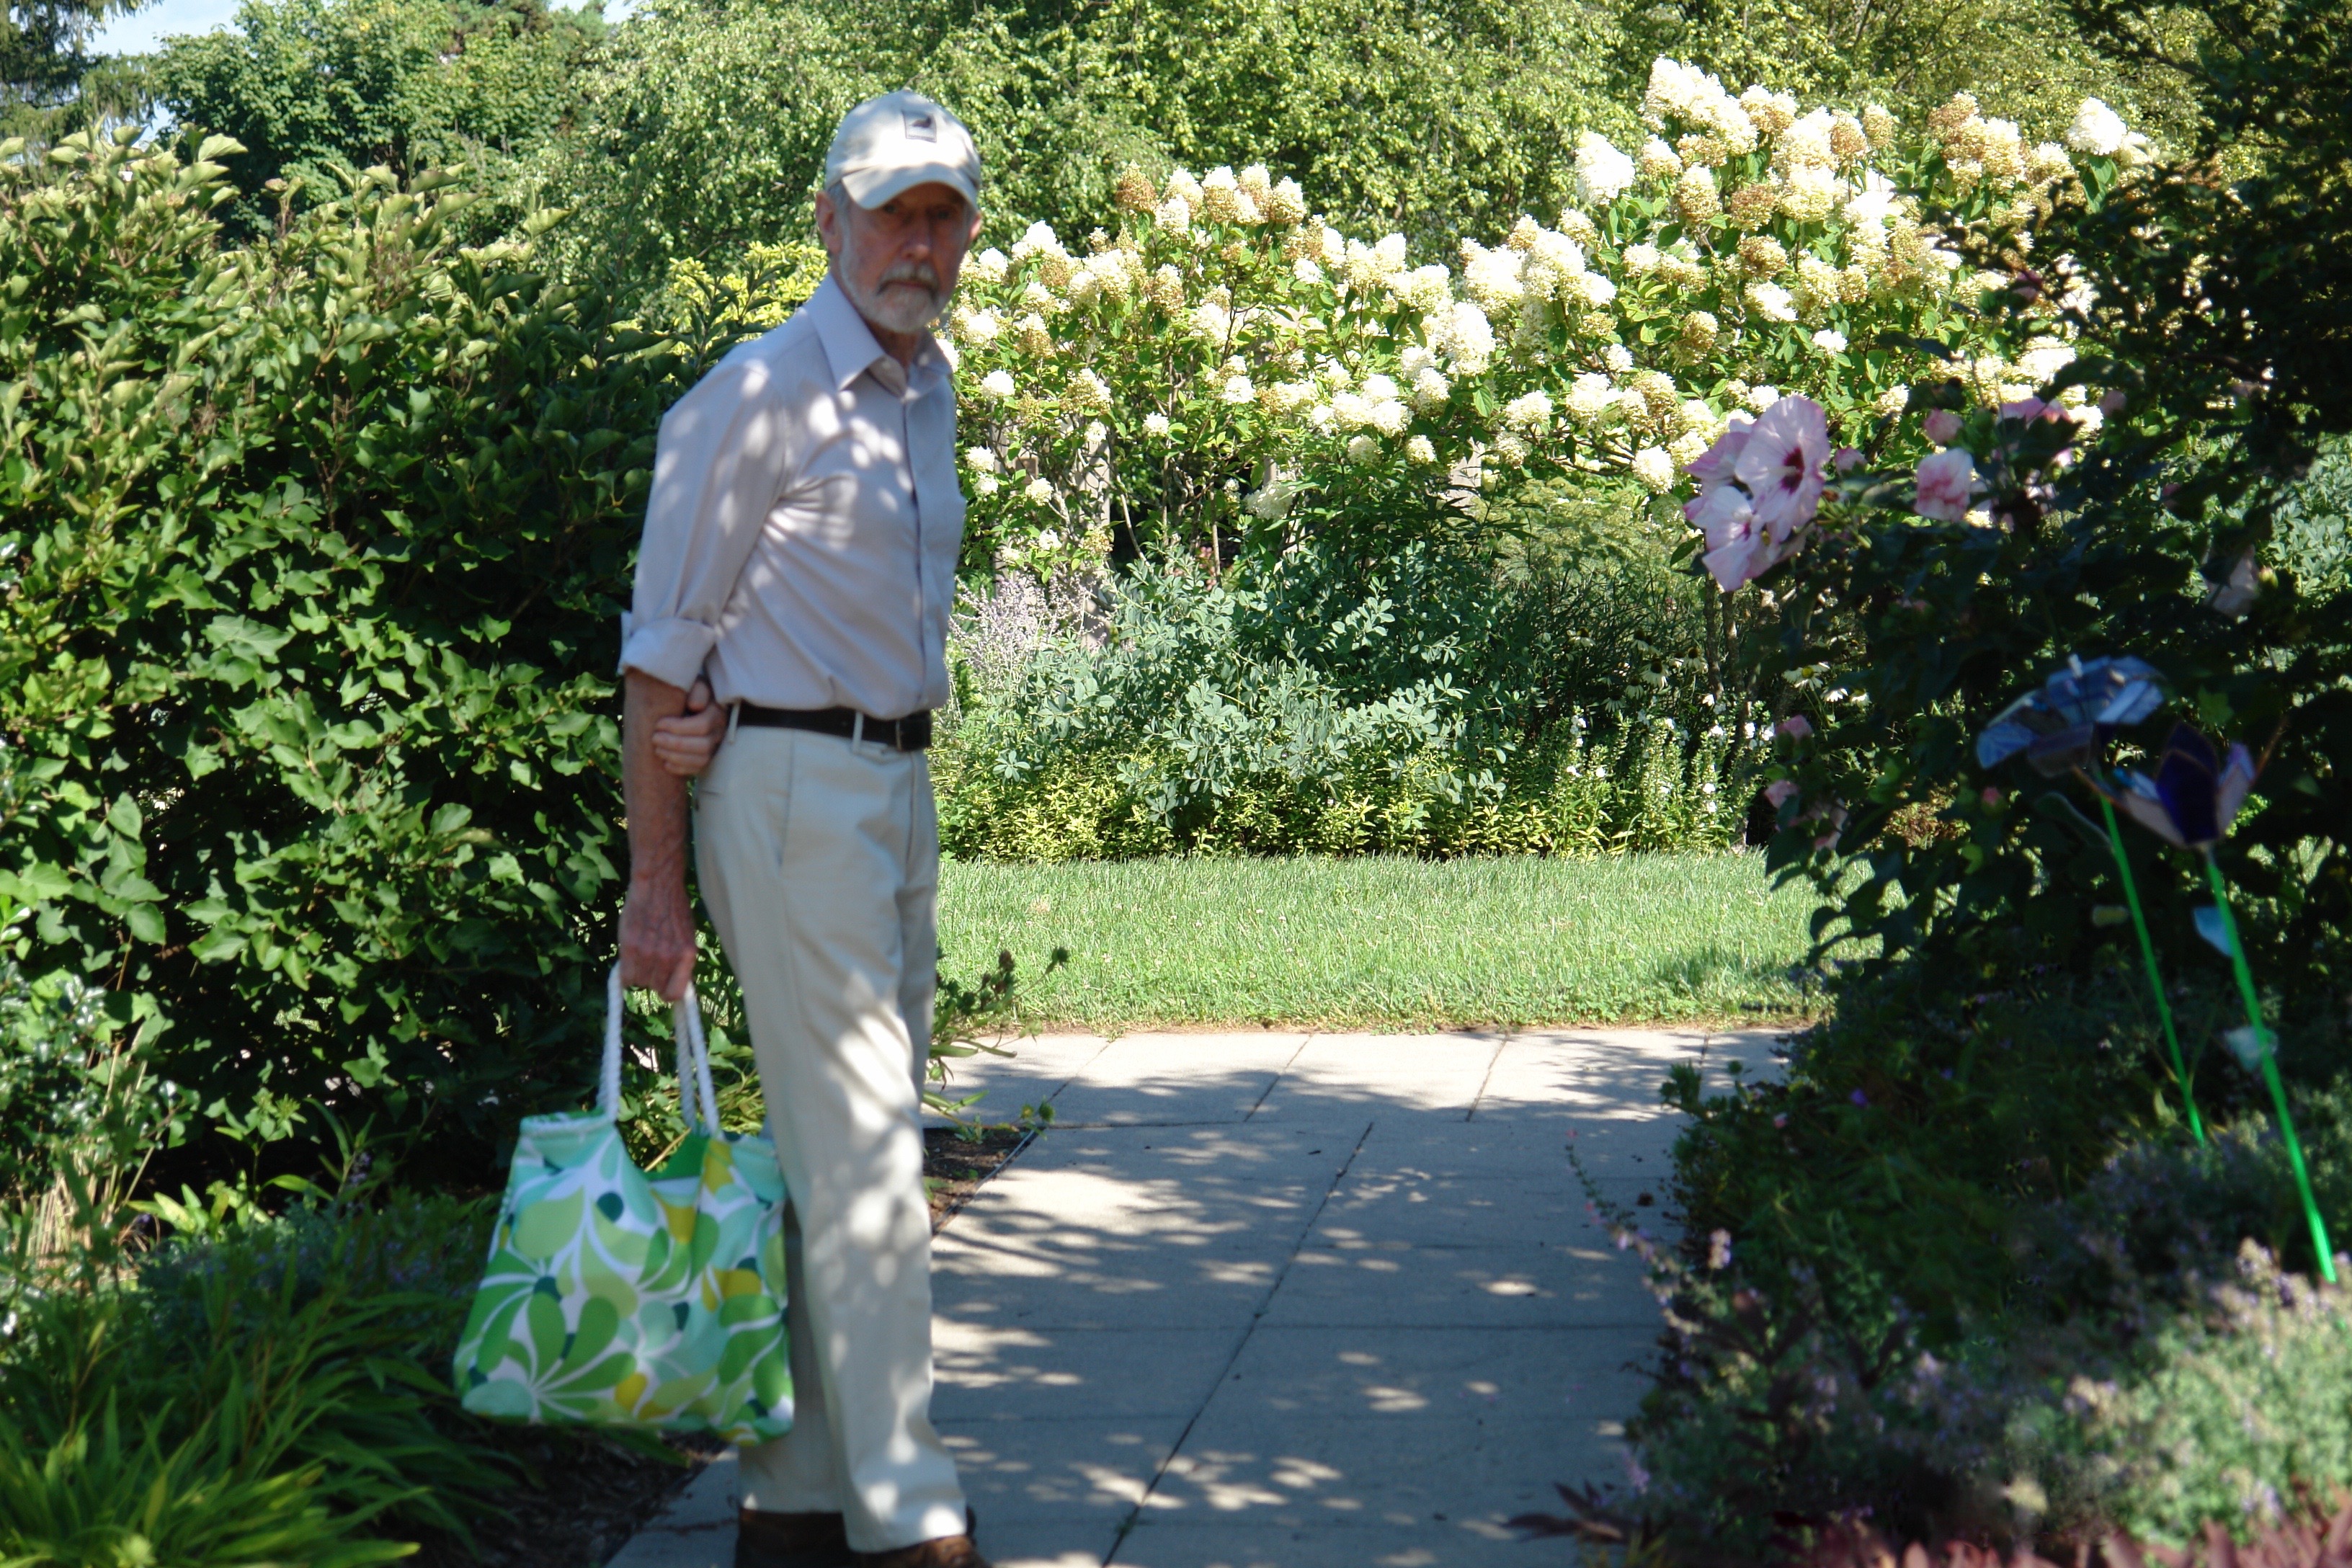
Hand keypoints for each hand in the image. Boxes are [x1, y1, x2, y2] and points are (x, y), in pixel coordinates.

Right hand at [619, 876, 696, 1000]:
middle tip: (650, 963)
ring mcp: (648, 953)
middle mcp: (669, 957)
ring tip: (640, 954)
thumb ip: (681, 960)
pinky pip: (624, 975)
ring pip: (638, 982)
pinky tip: (629, 957)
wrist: (657, 884)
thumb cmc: (674, 908)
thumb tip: (676, 981)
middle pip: (655, 988)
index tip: (663, 986)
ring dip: (638, 973)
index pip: (675, 993)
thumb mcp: (686, 936)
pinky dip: (625, 970)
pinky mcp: (629, 946)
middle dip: (652, 979)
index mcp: (687, 955)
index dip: (667, 991)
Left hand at [652, 677, 725, 776]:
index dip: (679, 728)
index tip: (659, 724)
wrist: (687, 702)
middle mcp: (719, 731)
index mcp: (716, 711)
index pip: (703, 725)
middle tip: (654, 738)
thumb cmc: (687, 691)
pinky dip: (680, 768)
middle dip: (675, 744)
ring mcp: (714, 746)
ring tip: (657, 749)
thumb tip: (695, 705)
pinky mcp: (707, 757)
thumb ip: (696, 690)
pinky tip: (665, 763)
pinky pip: (697, 769)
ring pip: (701, 760)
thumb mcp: (693, 683)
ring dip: (676, 757)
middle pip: (703, 745)